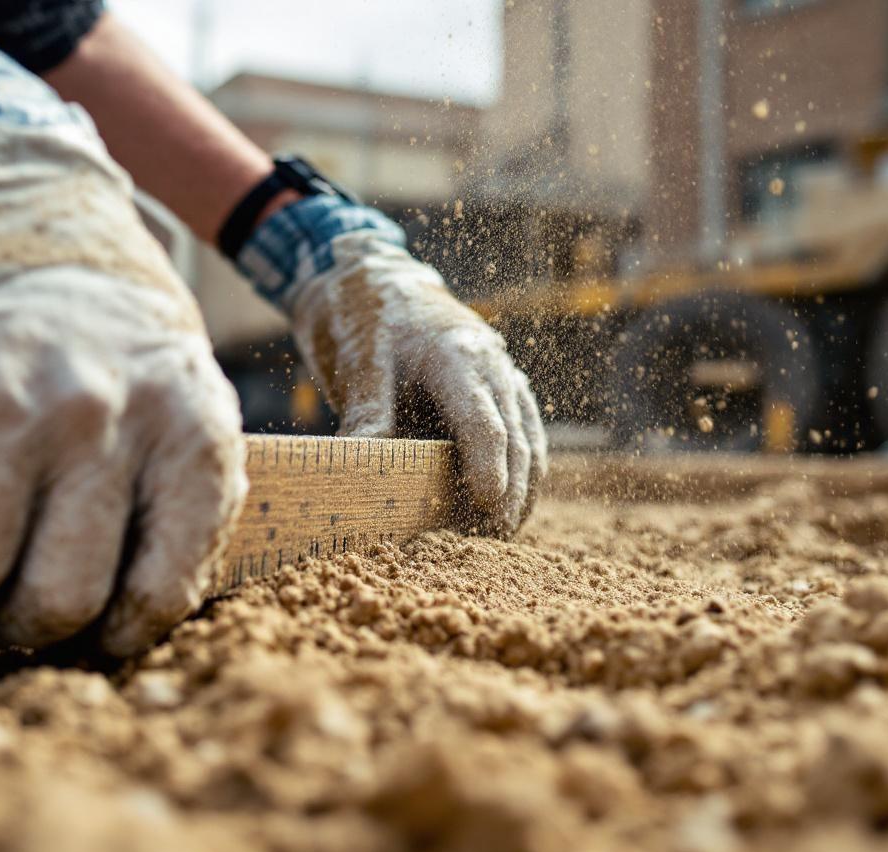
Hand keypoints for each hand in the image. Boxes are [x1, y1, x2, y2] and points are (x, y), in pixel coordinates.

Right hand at [0, 80, 245, 654]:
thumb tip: (148, 618)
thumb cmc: (103, 318)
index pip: (162, 594)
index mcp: (187, 430)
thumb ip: (185, 490)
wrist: (0, 186)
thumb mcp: (184, 386)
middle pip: (54, 602)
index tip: (94, 629)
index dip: (118, 634)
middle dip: (22, 622)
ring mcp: (4, 398)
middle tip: (8, 595)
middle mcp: (102, 419)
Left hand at [287, 233, 546, 535]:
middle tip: (495, 536)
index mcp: (457, 354)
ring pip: (529, 437)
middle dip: (512, 489)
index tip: (487, 505)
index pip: (483, 420)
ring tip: (503, 531)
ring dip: (524, 485)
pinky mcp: (501, 387)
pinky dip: (522, 468)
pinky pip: (523, 432)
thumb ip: (367, 414)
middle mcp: (491, 364)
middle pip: (516, 436)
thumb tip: (358, 468)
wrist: (378, 280)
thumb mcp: (358, 363)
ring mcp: (502, 374)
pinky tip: (509, 503)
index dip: (488, 466)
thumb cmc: (366, 319)